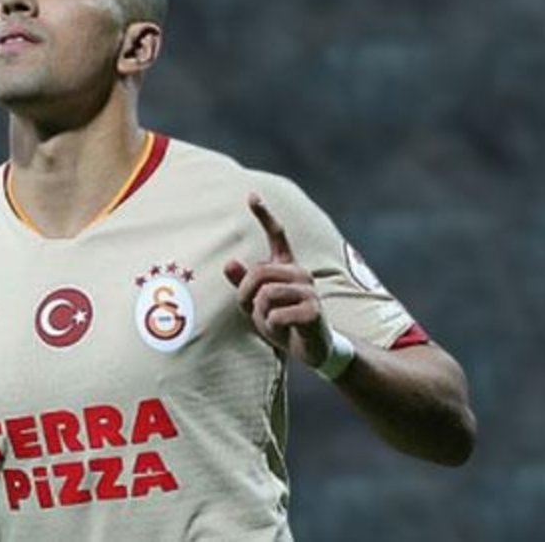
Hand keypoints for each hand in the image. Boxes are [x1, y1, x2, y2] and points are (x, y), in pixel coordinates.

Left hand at [223, 194, 330, 368]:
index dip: (264, 215)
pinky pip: (276, 315)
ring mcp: (309, 291)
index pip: (277, 236)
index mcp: (287, 267)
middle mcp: (300, 273)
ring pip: (266, 295)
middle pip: (258, 273)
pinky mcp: (314, 311)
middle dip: (246, 295)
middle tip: (252, 310)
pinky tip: (284, 330)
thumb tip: (229, 262)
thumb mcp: (256, 304)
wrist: (311, 350)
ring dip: (260, 314)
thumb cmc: (282, 322)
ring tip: (273, 322)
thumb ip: (243, 284)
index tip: (251, 195)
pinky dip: (273, 327)